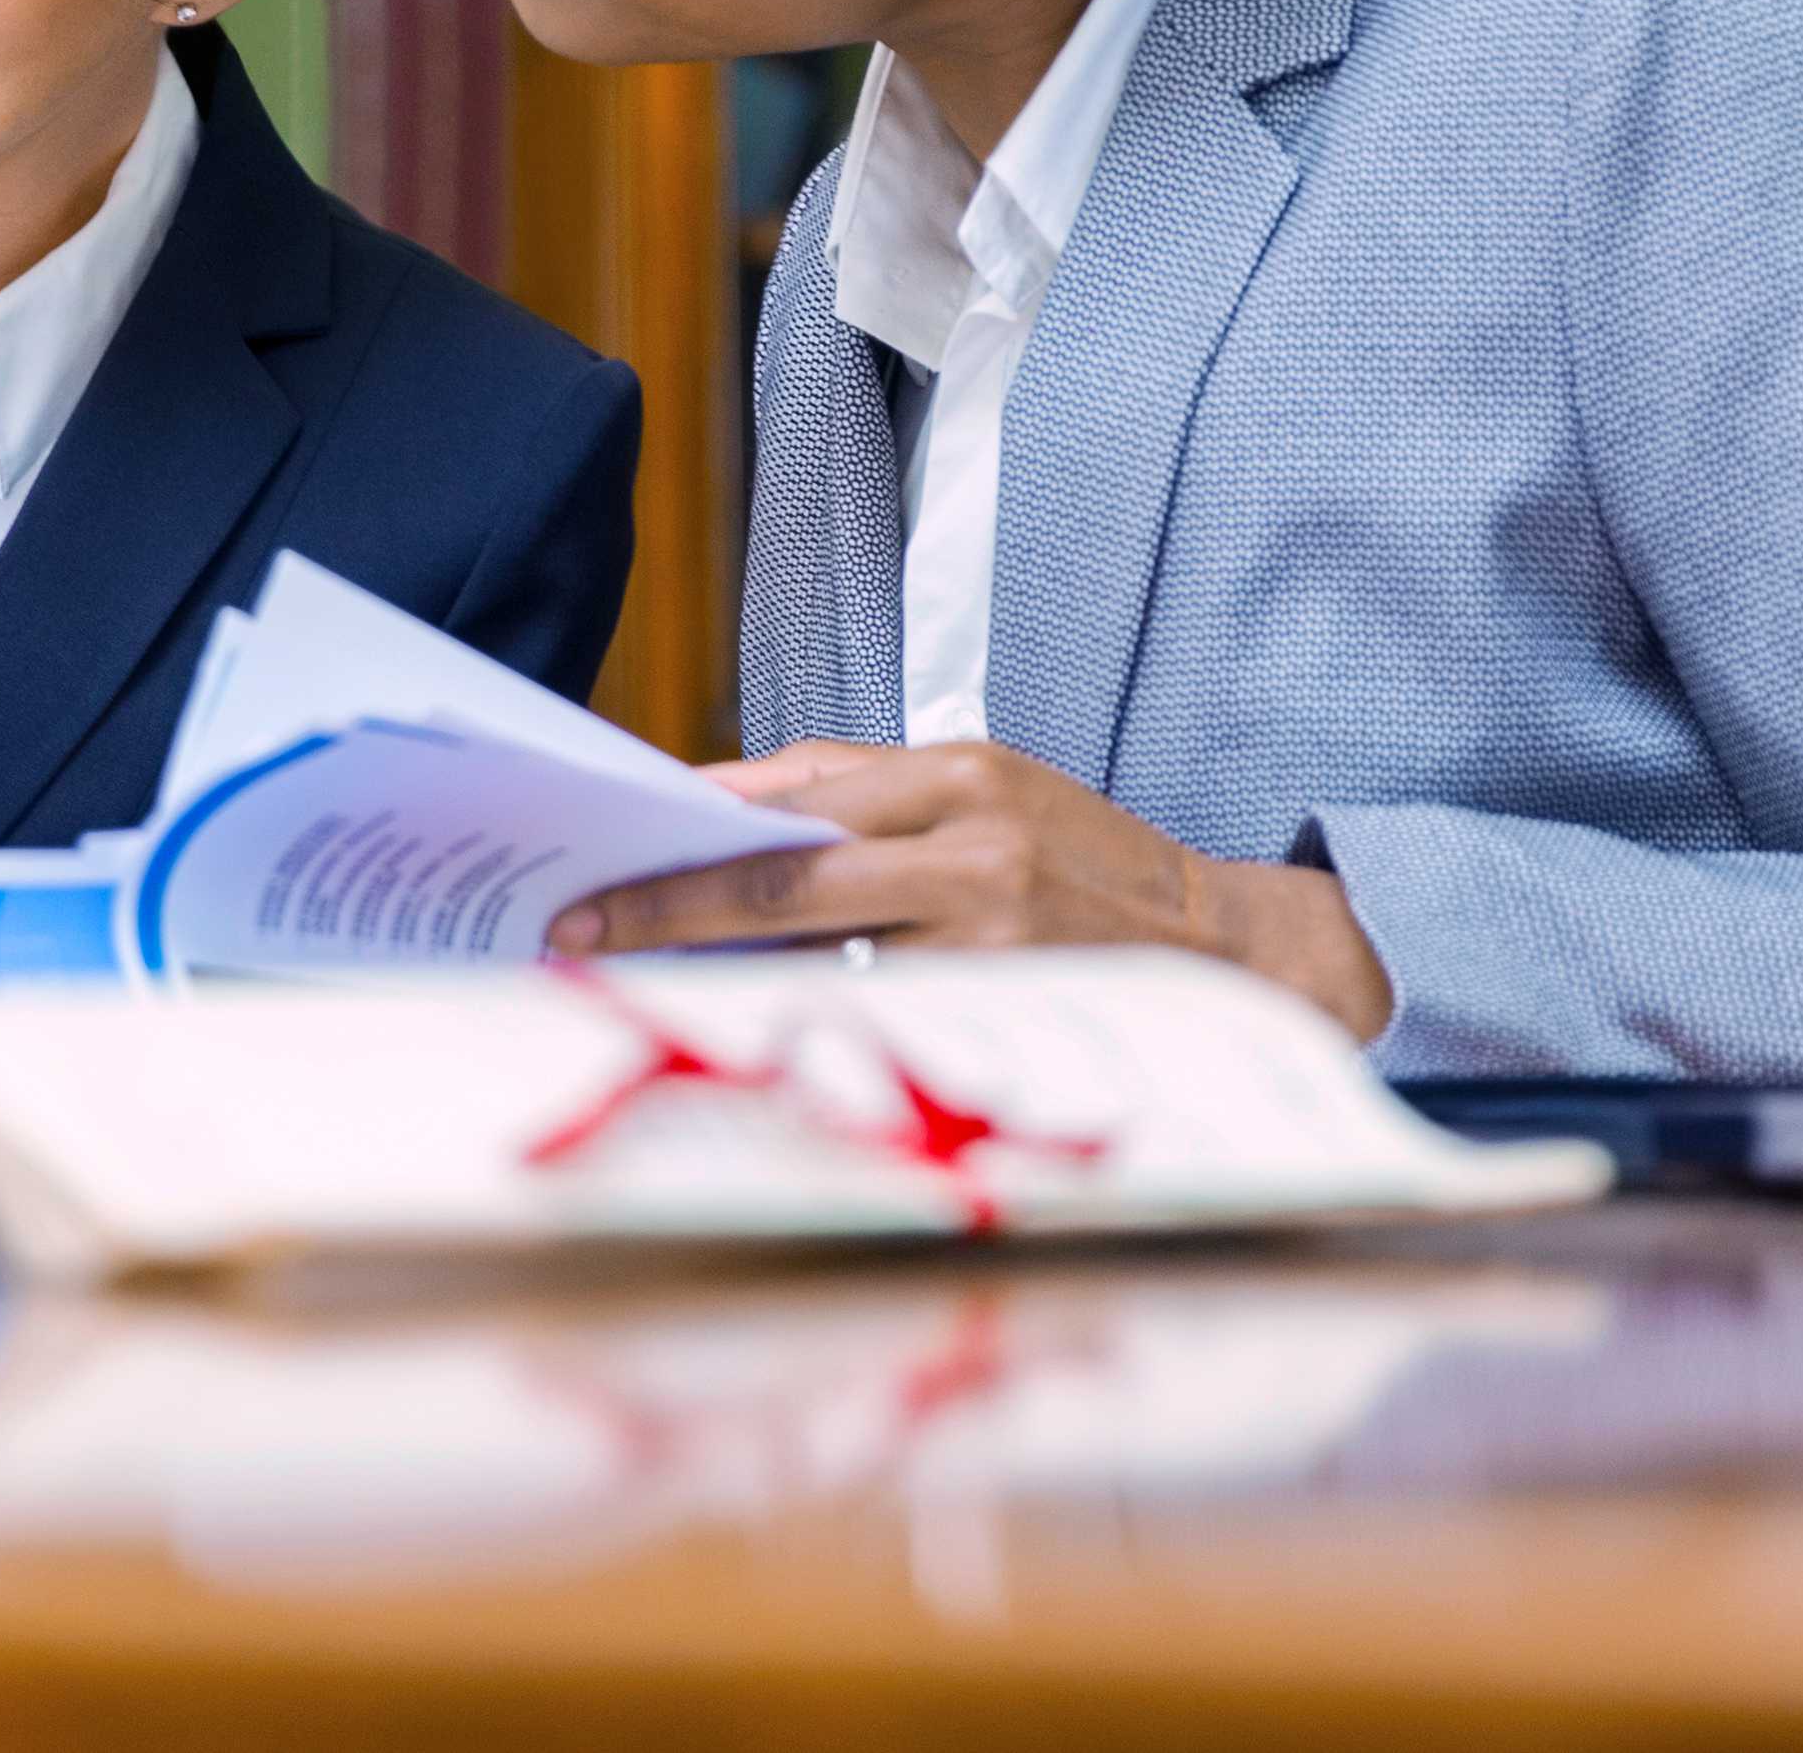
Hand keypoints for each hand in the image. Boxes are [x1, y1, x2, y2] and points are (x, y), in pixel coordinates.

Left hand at [543, 740, 1395, 1044]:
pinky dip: (797, 1015)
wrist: (1227, 947)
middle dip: (668, 904)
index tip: (602, 853)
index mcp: (961, 773)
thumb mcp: (991, 797)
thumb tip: (728, 814)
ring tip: (630, 982)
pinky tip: (734, 1028)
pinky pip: (872, 1011)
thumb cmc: (1083, 868)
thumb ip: (870, 802)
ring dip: (715, 967)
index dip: (690, 826)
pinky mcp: (1003, 1006)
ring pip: (815, 951)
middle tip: (575, 931)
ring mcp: (989, 934)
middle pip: (783, 871)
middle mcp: (973, 844)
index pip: (795, 792)